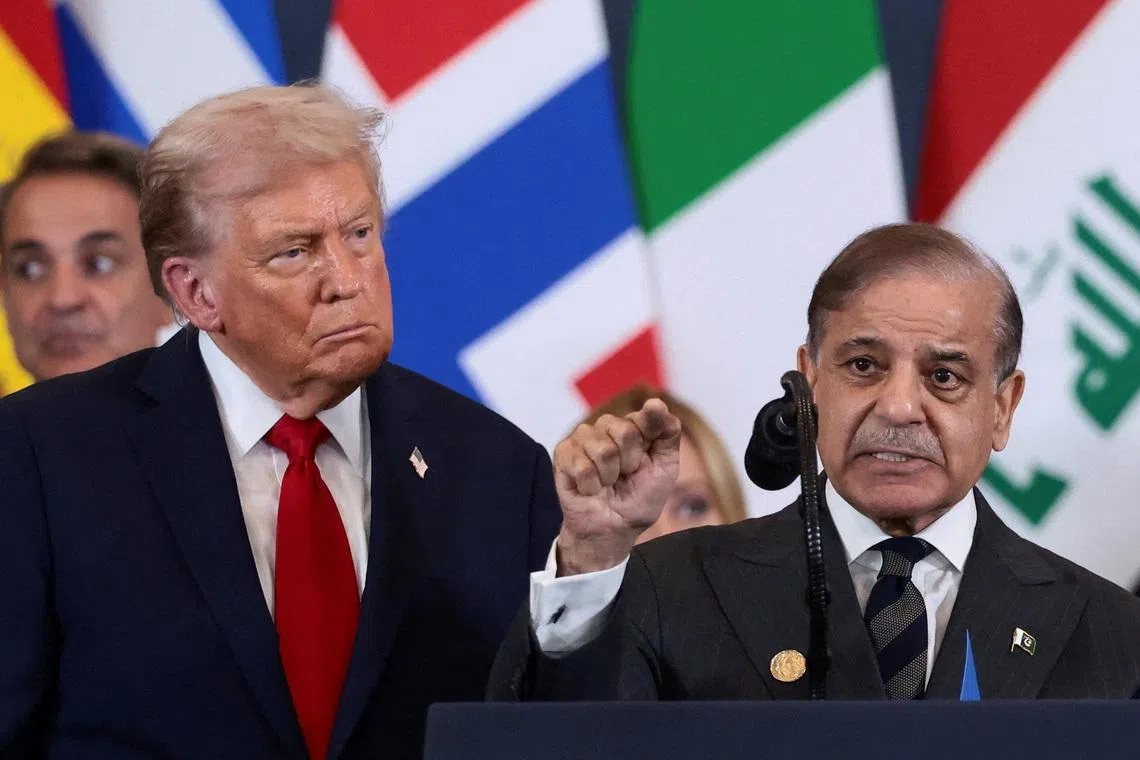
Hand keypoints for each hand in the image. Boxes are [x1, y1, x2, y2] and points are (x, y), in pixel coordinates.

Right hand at [553, 398, 681, 574]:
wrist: (614, 528)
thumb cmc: (639, 498)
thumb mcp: (665, 469)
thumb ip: (667, 435)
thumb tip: (657, 403)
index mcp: (635, 426)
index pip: (646, 415)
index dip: (649, 436)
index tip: (648, 455)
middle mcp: (607, 427)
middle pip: (624, 431)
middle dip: (630, 463)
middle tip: (625, 476)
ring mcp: (583, 439)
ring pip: (602, 449)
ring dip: (609, 477)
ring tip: (606, 483)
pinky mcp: (563, 454)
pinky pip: (581, 465)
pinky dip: (590, 485)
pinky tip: (590, 489)